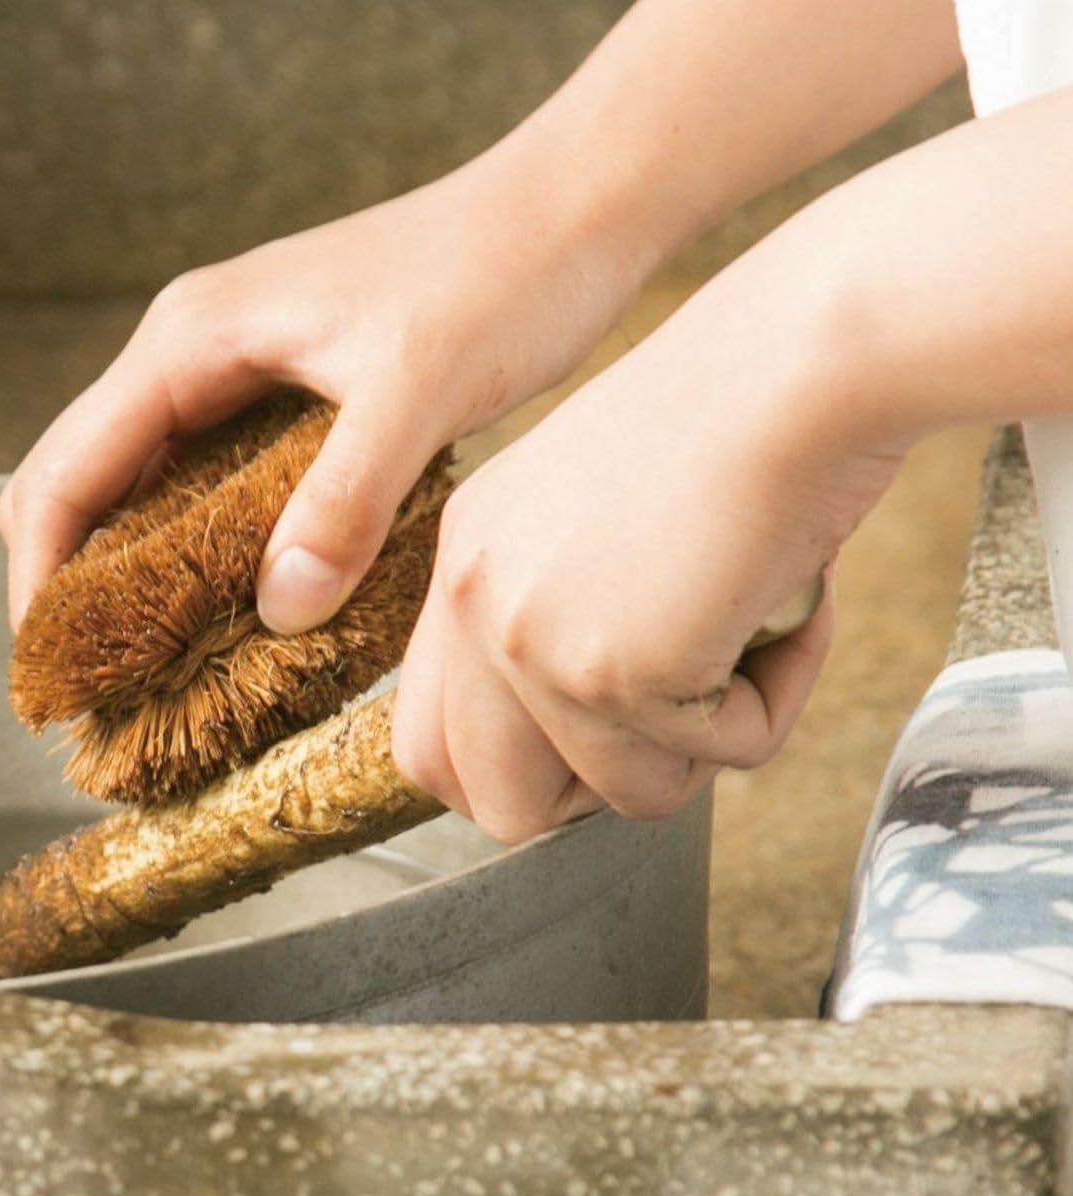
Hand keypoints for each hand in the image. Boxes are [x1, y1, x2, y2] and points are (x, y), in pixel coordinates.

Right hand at [0, 149, 653, 630]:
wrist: (569, 213)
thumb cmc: (498, 276)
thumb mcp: (418, 393)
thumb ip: (344, 501)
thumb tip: (279, 610)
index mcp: (193, 340)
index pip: (67, 470)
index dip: (41, 578)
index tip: (48, 674)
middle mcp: (196, 352)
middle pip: (83, 480)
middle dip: (74, 584)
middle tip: (99, 687)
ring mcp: (239, 372)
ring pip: (143, 487)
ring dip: (135, 574)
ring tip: (154, 669)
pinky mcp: (286, 396)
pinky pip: (208, 485)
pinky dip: (199, 551)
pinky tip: (235, 609)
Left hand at [391, 252, 903, 840]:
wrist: (801, 358)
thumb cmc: (740, 420)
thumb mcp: (608, 521)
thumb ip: (564, 624)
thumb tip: (589, 757)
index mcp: (464, 559)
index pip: (427, 741)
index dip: (516, 778)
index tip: (601, 749)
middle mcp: (472, 601)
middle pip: (496, 805)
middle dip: (600, 795)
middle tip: (680, 717)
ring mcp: (526, 640)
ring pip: (623, 796)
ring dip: (710, 739)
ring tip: (753, 631)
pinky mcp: (606, 669)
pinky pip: (715, 757)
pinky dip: (774, 703)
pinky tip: (787, 608)